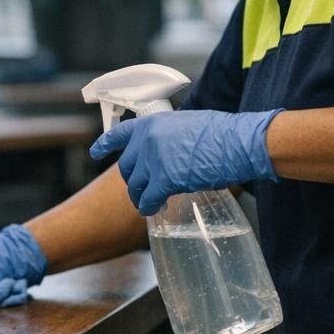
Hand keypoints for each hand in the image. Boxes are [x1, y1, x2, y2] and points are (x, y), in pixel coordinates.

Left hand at [89, 109, 283, 215]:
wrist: (239, 143)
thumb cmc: (222, 135)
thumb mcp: (187, 125)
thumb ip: (169, 137)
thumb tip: (166, 152)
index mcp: (153, 123)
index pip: (120, 133)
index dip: (105, 145)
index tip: (95, 153)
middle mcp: (148, 139)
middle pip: (127, 167)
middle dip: (133, 181)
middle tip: (143, 191)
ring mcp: (154, 159)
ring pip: (135, 185)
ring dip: (140, 197)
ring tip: (149, 204)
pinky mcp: (165, 179)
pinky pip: (148, 199)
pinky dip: (149, 208)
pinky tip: (155, 211)